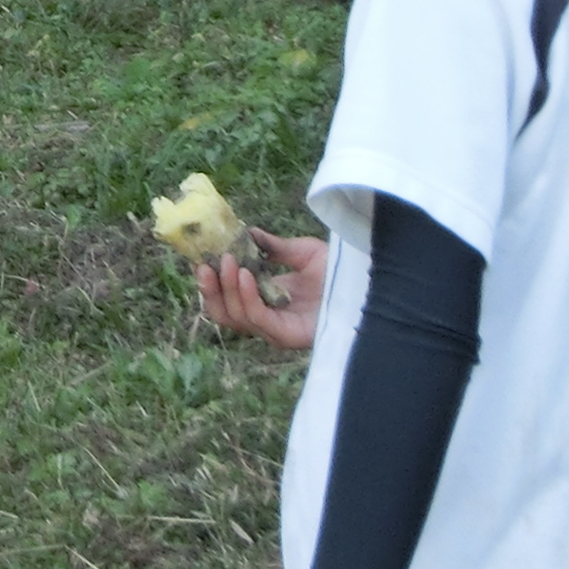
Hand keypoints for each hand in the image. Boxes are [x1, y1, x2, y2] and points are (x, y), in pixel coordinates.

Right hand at [196, 225, 328, 349]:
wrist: (367, 282)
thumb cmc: (339, 271)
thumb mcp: (301, 252)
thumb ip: (273, 247)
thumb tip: (247, 233)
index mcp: (266, 299)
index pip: (227, 299)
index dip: (211, 282)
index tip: (201, 259)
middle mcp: (267, 318)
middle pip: (224, 313)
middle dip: (210, 289)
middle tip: (205, 264)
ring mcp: (275, 329)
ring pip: (235, 318)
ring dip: (226, 289)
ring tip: (227, 262)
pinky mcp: (287, 336)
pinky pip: (258, 319)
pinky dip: (247, 297)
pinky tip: (245, 275)